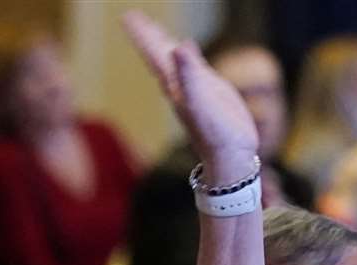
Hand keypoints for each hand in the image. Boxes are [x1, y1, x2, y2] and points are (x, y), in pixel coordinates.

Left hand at [122, 11, 257, 182]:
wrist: (229, 156)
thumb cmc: (216, 133)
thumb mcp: (202, 102)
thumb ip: (189, 74)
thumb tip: (179, 46)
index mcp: (174, 84)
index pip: (154, 53)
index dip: (142, 34)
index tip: (127, 16)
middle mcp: (179, 84)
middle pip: (158, 54)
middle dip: (147, 35)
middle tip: (132, 17)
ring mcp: (193, 87)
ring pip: (173, 60)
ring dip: (163, 43)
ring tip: (154, 30)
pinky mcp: (208, 90)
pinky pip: (191, 66)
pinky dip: (186, 55)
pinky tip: (185, 48)